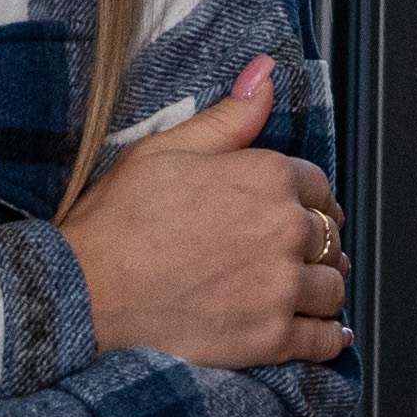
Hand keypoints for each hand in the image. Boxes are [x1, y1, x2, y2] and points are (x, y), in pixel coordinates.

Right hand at [56, 56, 348, 370]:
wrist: (86, 293)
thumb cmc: (117, 222)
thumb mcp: (166, 149)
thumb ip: (228, 118)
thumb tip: (265, 76)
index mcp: (266, 176)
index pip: (317, 184)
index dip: (307, 197)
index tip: (298, 210)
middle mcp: (284, 229)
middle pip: (327, 236)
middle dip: (316, 242)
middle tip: (297, 253)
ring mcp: (281, 287)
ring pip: (331, 287)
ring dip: (322, 288)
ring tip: (308, 293)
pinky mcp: (271, 339)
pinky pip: (322, 340)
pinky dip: (329, 338)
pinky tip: (328, 335)